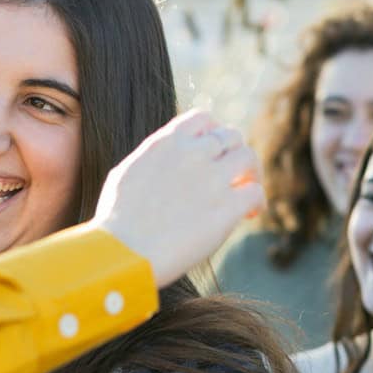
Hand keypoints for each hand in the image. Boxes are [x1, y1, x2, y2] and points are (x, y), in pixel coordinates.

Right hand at [91, 109, 263, 287]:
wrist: (123, 253)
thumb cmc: (116, 222)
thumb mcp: (126, 173)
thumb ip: (153, 159)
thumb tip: (164, 159)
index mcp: (166, 142)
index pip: (203, 119)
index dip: (213, 133)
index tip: (213, 151)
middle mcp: (192, 153)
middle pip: (231, 136)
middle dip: (234, 152)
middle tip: (235, 173)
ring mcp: (212, 178)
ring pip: (248, 158)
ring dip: (251, 172)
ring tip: (245, 190)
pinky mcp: (227, 207)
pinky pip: (255, 192)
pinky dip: (257, 201)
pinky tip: (249, 214)